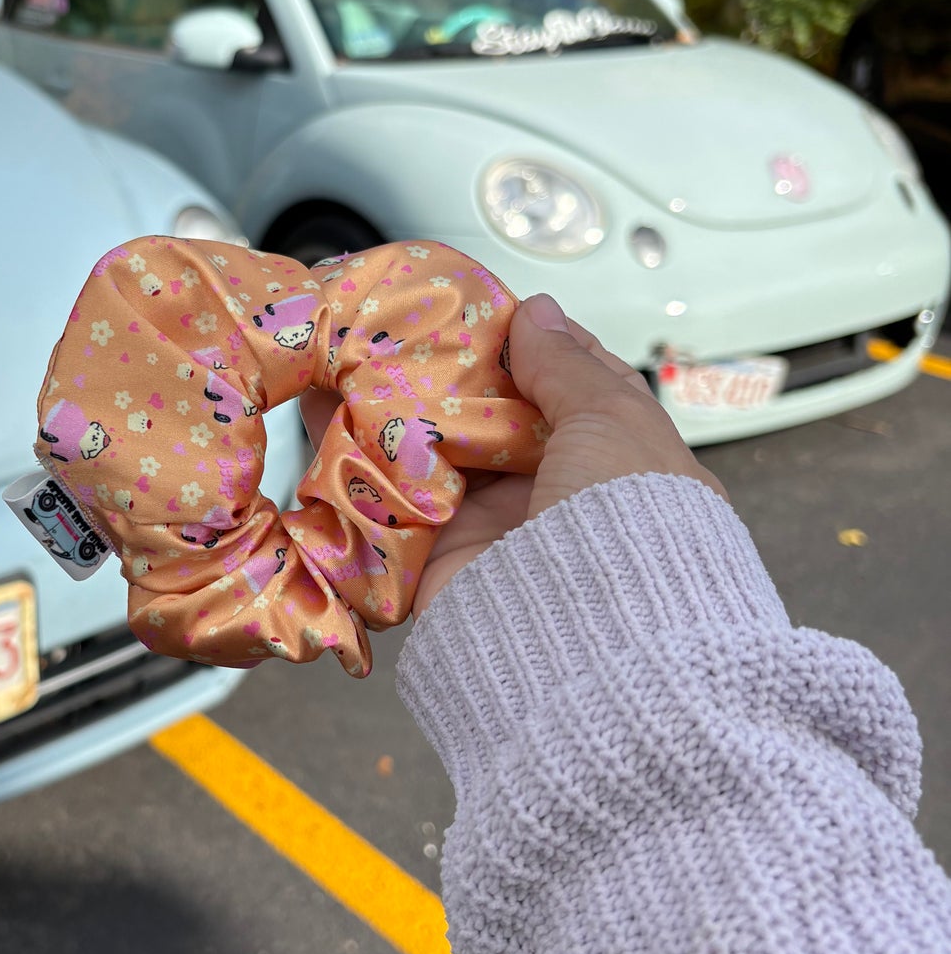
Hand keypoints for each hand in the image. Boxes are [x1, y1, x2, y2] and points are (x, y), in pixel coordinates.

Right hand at [299, 293, 724, 616]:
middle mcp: (558, 496)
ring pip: (436, 453)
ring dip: (393, 407)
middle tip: (400, 323)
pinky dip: (358, 461)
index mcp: (619, 461)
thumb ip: (568, 365)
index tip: (483, 307)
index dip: (529, 344)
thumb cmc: (630, 529)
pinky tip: (323, 413)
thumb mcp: (615, 422)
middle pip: (492, 418)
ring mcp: (498, 529)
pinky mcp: (441, 559)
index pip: (571, 386)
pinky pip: (394, 500)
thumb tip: (539, 313)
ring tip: (348, 353)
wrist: (589, 646)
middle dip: (447, 373)